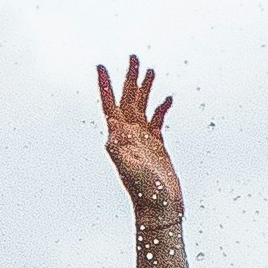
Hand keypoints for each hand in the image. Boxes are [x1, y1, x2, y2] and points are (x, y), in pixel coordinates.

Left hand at [95, 55, 179, 223]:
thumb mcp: (129, 169)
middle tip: (133, 56)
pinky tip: (167, 98)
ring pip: (142, 107)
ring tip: (150, 70)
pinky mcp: (157, 146)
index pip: (110, 105)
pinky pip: (157, 120)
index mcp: (119, 138)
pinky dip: (161, 108)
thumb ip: (119, 149)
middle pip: (128, 100)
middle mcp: (129, 136)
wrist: (159, 210)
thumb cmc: (144, 192)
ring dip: (145, 88)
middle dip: (129, 78)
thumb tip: (112, 127)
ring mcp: (143, 140)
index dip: (105, 85)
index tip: (100, 66)